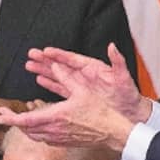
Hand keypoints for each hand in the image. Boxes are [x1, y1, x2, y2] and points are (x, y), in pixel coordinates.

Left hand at [0, 60, 134, 151]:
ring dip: (23, 127)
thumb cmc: (100, 112)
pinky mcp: (64, 142)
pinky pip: (43, 139)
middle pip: (26, 129)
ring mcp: (58, 138)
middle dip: (13, 121)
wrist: (113, 131)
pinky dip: (35, 132)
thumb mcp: (82, 90)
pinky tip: (35, 126)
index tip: (0, 116)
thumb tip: (55, 64)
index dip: (11, 118)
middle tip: (4, 114)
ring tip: (17, 119)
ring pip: (33, 135)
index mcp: (56, 117)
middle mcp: (54, 130)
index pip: (26, 120)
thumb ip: (66, 77)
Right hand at [25, 44, 148, 122]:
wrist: (130, 113)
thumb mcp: (123, 78)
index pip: (72, 59)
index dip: (58, 55)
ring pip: (57, 75)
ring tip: (29, 66)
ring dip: (44, 71)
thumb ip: (118, 62)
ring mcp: (79, 86)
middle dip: (45, 60)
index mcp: (93, 68)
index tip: (46, 51)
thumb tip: (113, 47)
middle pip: (61, 65)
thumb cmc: (128, 95)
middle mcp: (84, 75)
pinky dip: (50, 84)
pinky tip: (40, 80)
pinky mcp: (77, 96)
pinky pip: (60, 88)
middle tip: (31, 55)